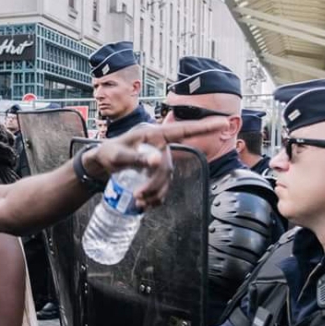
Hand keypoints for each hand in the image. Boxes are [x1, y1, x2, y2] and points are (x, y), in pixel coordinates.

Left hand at [83, 117, 227, 208]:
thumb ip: (136, 158)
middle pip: (168, 167)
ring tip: (137, 202)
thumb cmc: (108, 153)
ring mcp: (159, 160)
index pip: (183, 130)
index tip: (224, 121)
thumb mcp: (118, 156)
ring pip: (167, 180)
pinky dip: (155, 198)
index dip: (204, 126)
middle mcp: (160, 146)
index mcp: (153, 135)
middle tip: (138, 196)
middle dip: (156, 184)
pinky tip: (143, 204)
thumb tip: (157, 160)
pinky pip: (163, 187)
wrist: (101, 164)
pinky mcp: (156, 172)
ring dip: (155, 194)